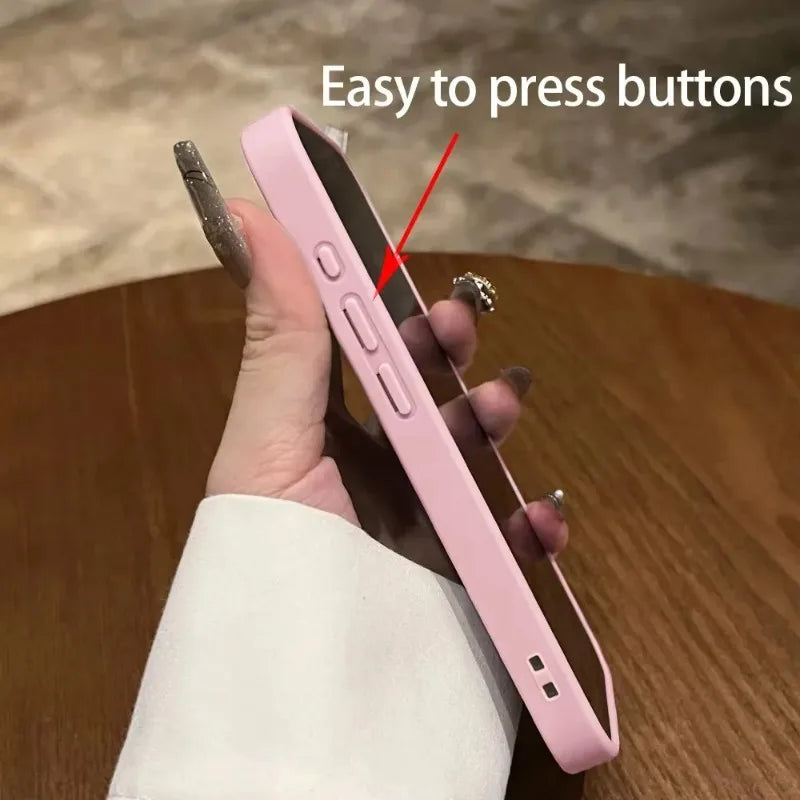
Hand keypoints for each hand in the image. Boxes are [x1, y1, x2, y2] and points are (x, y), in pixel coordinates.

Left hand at [175, 141, 566, 580]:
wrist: (302, 692)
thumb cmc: (270, 555)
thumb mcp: (268, 439)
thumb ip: (279, 335)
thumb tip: (251, 214)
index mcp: (324, 433)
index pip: (360, 354)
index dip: (386, 306)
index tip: (403, 262)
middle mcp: (375, 470)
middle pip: (427, 394)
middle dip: (447, 353)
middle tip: (457, 325)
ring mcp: (424, 519)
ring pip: (477, 454)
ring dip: (494, 418)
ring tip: (500, 405)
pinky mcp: (466, 575)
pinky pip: (514, 542)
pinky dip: (536, 525)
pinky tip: (539, 515)